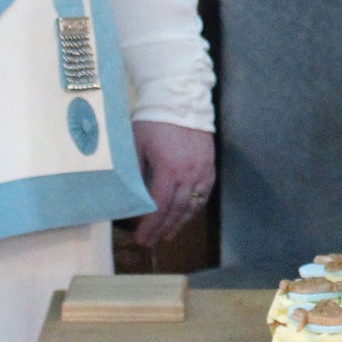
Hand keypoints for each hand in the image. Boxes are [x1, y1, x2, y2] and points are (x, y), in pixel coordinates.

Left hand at [131, 120, 215, 247]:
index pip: (160, 206)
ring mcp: (202, 170)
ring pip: (193, 205)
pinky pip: (205, 193)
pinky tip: (186, 214)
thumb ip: (136, 172)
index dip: (151, 225)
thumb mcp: (137, 145)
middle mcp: (189, 173)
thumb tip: (131, 196)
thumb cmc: (154, 120)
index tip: (141, 238)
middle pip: (177, 210)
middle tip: (152, 242)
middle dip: (163, 229)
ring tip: (168, 234)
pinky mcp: (210, 165)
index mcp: (169, 169)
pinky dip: (195, 207)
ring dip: (180, 222)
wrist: (180, 98)